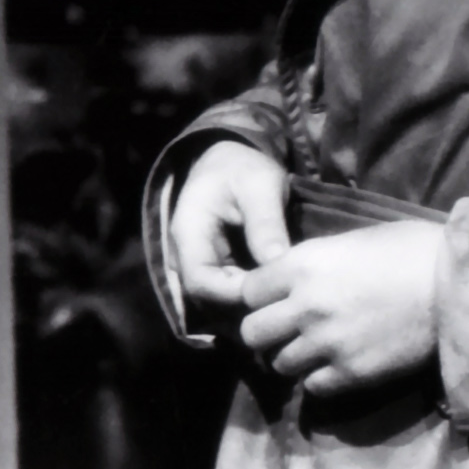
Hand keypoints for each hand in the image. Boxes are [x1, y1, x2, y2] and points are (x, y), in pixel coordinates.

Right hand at [167, 140, 291, 326]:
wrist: (230, 160)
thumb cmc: (243, 168)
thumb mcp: (259, 185)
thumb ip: (265, 223)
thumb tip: (278, 266)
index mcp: (188, 231)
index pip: (200, 281)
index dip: (234, 294)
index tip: (271, 292)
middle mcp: (185, 255)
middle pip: (207, 301)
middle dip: (244, 307)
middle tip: (284, 304)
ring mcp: (197, 265)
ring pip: (216, 306)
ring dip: (247, 309)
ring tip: (283, 303)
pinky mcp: (212, 271)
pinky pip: (225, 299)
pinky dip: (248, 303)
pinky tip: (275, 299)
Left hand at [239, 219, 444, 395]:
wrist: (450, 283)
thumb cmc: (403, 249)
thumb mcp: (344, 243)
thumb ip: (309, 264)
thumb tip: (289, 280)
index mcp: (300, 265)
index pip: (246, 291)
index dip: (257, 297)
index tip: (271, 299)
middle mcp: (305, 306)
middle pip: (252, 333)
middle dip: (264, 332)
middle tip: (284, 330)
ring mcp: (327, 343)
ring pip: (279, 364)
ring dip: (291, 357)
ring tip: (311, 349)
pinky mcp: (352, 374)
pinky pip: (313, 388)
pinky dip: (318, 380)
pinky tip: (334, 365)